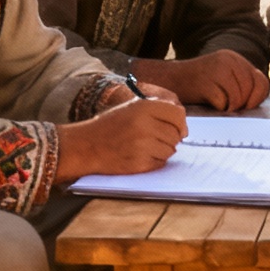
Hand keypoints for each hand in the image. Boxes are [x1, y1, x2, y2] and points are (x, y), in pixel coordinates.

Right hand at [59, 96, 186, 180]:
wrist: (86, 145)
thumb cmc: (110, 126)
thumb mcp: (132, 107)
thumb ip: (157, 110)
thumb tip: (183, 124)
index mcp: (144, 107)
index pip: (178, 114)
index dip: (181, 123)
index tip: (179, 129)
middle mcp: (145, 125)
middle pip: (176, 134)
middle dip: (171, 139)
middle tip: (156, 139)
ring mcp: (142, 145)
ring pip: (171, 150)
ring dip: (163, 151)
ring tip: (145, 147)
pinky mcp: (139, 163)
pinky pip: (161, 163)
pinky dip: (155, 162)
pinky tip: (140, 156)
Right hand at [135, 51, 269, 111]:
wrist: (168, 81)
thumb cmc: (197, 85)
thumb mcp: (223, 77)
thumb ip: (241, 83)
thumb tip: (258, 101)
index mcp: (234, 58)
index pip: (260, 81)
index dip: (257, 97)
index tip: (246, 106)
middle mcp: (228, 60)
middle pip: (250, 90)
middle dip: (243, 104)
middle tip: (229, 108)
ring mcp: (217, 70)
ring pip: (238, 97)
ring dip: (230, 108)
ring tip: (218, 107)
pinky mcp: (206, 82)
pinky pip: (223, 103)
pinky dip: (218, 108)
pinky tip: (208, 104)